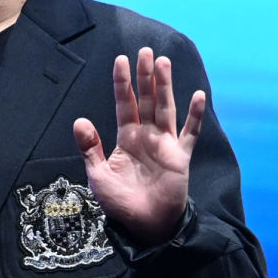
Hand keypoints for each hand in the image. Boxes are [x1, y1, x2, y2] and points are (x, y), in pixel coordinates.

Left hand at [73, 47, 204, 245]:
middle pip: (146, 100)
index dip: (122, 83)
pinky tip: (198, 96)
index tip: (120, 60)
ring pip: (165, 109)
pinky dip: (195, 116)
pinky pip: (190, 133)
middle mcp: (147, 136)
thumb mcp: (98, 176)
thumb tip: (79, 121)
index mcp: (126, 138)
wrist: (144, 226)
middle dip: (145, 77)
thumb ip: (90, 148)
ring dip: (165, 86)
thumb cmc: (120, 203)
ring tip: (163, 62)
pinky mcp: (181, 157)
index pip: (124, 104)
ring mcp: (165, 144)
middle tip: (145, 51)